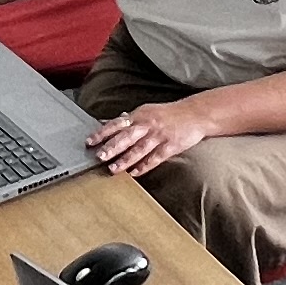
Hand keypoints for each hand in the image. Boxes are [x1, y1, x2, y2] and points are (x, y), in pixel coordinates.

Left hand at [89, 96, 213, 179]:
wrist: (196, 114)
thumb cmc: (169, 114)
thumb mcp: (147, 111)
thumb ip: (129, 119)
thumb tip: (108, 122)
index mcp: (139, 115)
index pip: (117, 124)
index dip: (102, 133)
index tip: (89, 142)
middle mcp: (147, 124)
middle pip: (127, 136)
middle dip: (112, 147)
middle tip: (99, 156)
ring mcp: (159, 135)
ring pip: (139, 149)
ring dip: (125, 159)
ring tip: (113, 169)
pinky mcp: (170, 145)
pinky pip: (156, 157)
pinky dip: (145, 165)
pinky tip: (135, 173)